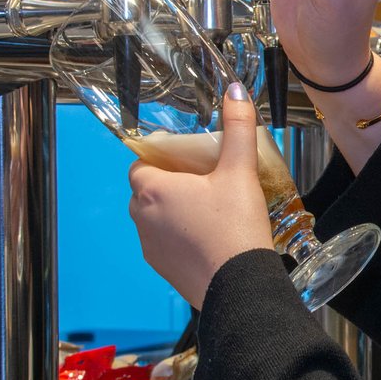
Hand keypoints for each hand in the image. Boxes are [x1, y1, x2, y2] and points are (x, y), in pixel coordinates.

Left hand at [128, 84, 275, 307]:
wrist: (238, 287)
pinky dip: (181, 237)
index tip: (184, 157)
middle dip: (169, 183)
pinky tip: (209, 236)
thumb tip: (235, 92)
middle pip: (146, 191)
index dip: (160, 157)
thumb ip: (237, 128)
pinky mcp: (163, 270)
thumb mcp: (240, 171)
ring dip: (173, 212)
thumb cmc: (234, 227)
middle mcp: (142, 218)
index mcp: (152, 189)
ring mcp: (150, 247)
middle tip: (202, 179)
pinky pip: (166, 244)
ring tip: (209, 209)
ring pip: (155, 219)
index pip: (140, 163)